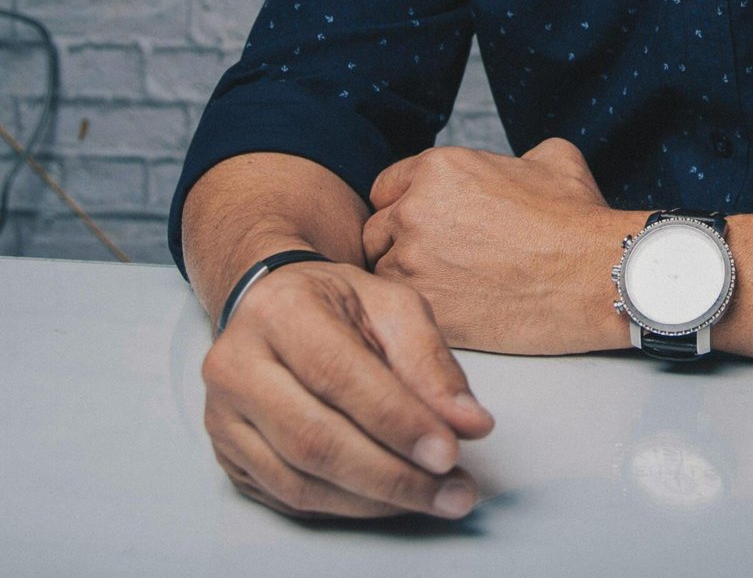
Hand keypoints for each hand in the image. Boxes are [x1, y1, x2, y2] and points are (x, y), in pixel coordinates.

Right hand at [200, 258, 494, 521]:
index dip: (397, 420)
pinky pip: (289, 498)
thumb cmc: (339, 304)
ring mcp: (223, 419)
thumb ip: (431, 361)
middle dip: (393, 475)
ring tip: (435, 497)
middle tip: (454, 491)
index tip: (450, 452)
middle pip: (314, 439)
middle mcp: (237, 366)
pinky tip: (390, 499)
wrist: (272, 307)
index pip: (339, 375)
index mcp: (279, 312)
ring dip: (375, 499)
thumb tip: (470, 424)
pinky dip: (348, 506)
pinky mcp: (227, 458)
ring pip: (300, 481)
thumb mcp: (392, 305)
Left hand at [364, 138, 641, 354]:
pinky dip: (420, 310)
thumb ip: (511, 158)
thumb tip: (513, 167)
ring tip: (446, 287)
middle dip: (397, 244)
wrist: (595, 275)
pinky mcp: (425, 307)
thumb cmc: (577, 219)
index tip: (423, 224)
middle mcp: (416, 210)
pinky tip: (452, 308)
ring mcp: (414, 262)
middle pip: (374, 232)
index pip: (386, 187)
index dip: (404, 205)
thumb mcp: (551, 158)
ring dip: (406, 280)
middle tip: (434, 260)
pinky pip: (401, 308)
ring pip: (382, 273)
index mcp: (440, 168)